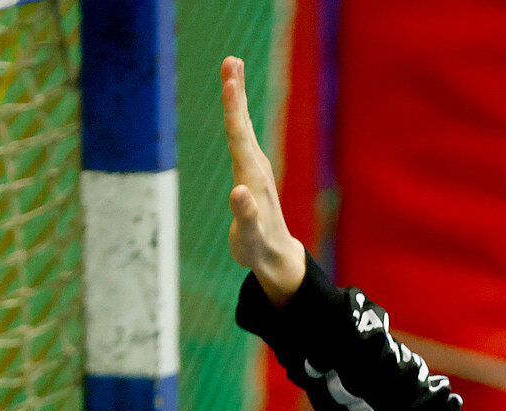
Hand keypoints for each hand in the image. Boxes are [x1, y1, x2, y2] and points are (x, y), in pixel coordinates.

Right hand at [221, 54, 305, 305]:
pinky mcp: (251, 169)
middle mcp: (255, 166)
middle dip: (236, 91)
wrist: (275, 255)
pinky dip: (236, 113)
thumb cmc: (257, 249)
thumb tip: (239, 193)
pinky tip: (234, 102)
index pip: (239, 137)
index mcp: (251, 177)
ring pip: (243, 124)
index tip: (229, 83)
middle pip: (242, 122)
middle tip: (230, 60)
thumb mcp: (249, 238)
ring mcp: (254, 166)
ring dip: (237, 96)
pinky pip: (241, 134)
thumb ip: (245, 216)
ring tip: (231, 70)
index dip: (233, 109)